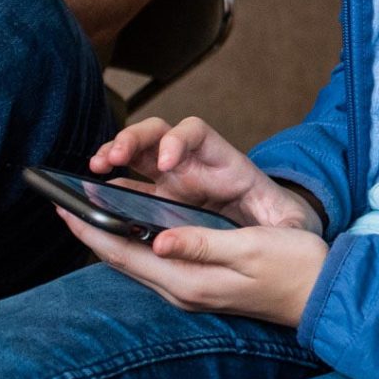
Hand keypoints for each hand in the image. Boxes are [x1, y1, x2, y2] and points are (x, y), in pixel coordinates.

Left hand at [63, 210, 330, 326]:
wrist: (321, 294)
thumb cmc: (292, 266)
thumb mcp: (249, 249)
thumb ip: (202, 245)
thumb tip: (158, 240)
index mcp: (189, 281)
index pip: (126, 255)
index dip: (92, 231)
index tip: (64, 209)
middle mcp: (182, 291)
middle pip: (123, 261)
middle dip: (92, 234)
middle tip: (63, 206)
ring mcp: (190, 291)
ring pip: (135, 264)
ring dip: (110, 239)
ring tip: (87, 214)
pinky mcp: (200, 286)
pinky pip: (153, 264)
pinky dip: (133, 245)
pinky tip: (130, 230)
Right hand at [88, 115, 320, 232]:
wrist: (288, 244)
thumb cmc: (288, 232)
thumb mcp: (286, 229)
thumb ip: (266, 229)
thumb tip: (228, 239)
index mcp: (228, 166)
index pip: (198, 134)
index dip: (179, 140)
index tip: (167, 161)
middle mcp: (197, 168)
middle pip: (159, 134)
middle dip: (134, 139)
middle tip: (115, 156)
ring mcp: (176, 184)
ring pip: (138, 156)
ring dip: (115, 154)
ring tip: (97, 165)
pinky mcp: (163, 205)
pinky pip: (131, 190)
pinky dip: (109, 189)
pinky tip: (90, 197)